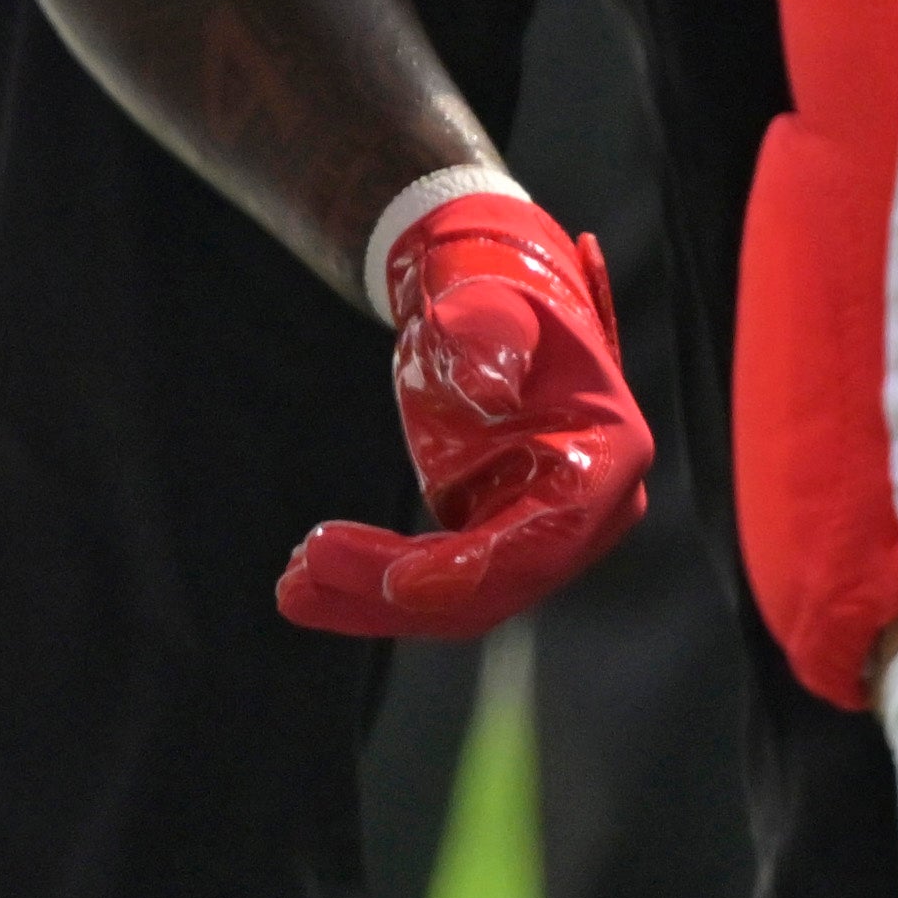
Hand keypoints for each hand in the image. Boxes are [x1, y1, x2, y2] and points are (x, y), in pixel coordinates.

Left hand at [280, 181, 652, 640]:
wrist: (478, 306)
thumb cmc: (490, 296)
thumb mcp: (486, 303)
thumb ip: (487, 337)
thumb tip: (486, 387)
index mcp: (608, 457)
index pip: (546, 539)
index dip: (473, 570)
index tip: (396, 582)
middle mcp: (588, 512)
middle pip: (493, 585)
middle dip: (395, 591)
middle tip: (301, 573)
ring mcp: (539, 532)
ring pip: (456, 600)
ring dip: (368, 600)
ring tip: (289, 586)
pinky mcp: (494, 539)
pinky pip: (433, 583)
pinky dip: (370, 584)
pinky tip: (306, 578)